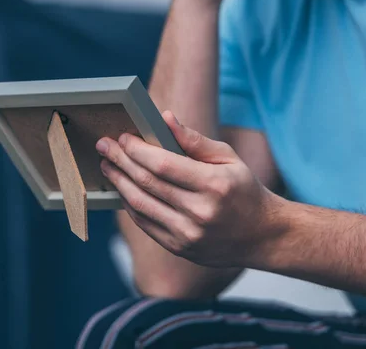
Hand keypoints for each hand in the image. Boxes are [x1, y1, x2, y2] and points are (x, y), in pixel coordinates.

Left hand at [96, 111, 286, 268]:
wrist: (262, 236)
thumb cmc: (244, 190)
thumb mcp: (228, 157)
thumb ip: (194, 140)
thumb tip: (164, 118)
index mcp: (214, 185)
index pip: (163, 164)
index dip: (137, 150)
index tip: (122, 137)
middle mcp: (200, 212)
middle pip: (147, 183)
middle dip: (120, 161)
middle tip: (103, 146)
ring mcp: (188, 234)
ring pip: (140, 204)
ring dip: (119, 182)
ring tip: (107, 165)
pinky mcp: (179, 247)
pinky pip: (145, 223)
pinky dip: (130, 204)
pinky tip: (123, 188)